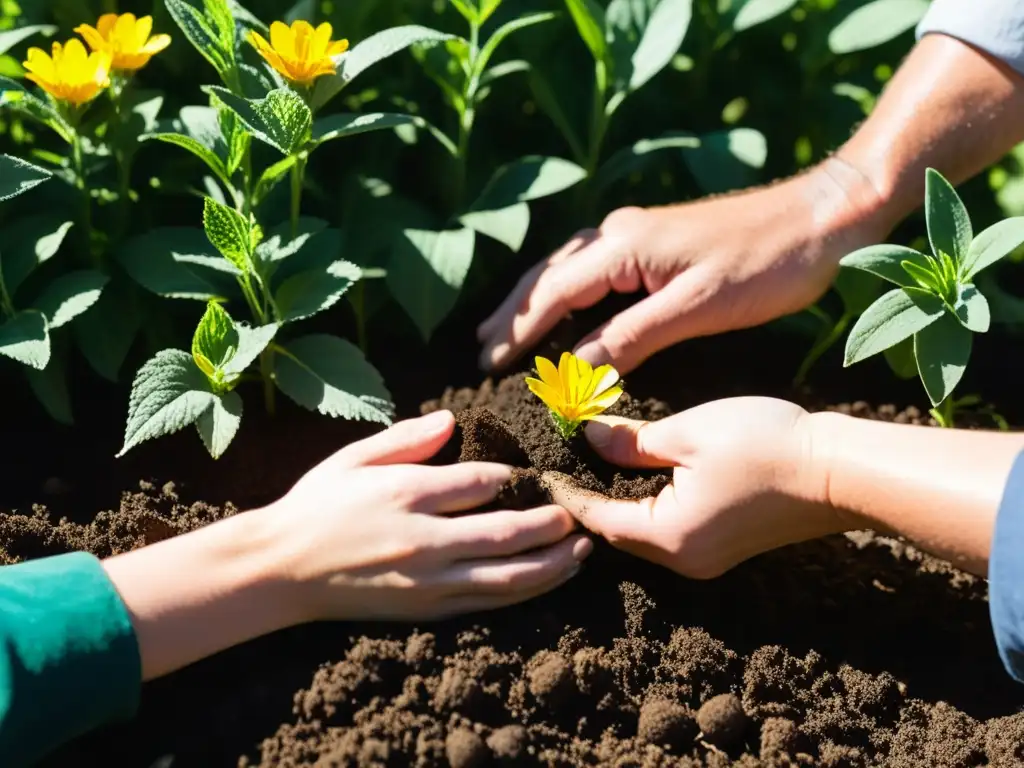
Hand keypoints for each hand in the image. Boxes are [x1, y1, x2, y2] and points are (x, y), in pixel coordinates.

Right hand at [263, 409, 592, 620]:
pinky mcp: (426, 609)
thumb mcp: (353, 458)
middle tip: (577, 514)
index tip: (530, 475)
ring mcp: (427, 580)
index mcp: (405, 493)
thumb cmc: (315, 506)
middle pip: (505, 531)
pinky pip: (487, 603)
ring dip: (552, 565)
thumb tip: (454, 420)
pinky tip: (546, 581)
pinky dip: (524, 592)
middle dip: (550, 524)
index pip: (481, 482)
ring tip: (583, 552)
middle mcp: (423, 538)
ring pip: (506, 576)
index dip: (514, 478)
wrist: (278, 571)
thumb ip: (406, 438)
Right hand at [478, 159, 887, 374]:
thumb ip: (633, 336)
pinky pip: (592, 270)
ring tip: (506, 329)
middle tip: (480, 348)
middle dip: (513, 313)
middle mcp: (618, 234)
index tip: (489, 362)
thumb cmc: (765, 265)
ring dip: (534, 301)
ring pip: (567, 270)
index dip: (520, 331)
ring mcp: (636, 234)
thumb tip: (578, 368)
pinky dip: (566, 293)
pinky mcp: (654, 242)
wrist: (820, 217)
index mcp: (623, 247)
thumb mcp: (697, 309)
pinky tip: (565, 308)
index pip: (554, 294)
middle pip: (548, 276)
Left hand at [542, 398, 843, 578]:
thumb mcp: (687, 432)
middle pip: (619, 532)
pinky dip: (648, 506)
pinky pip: (670, 531)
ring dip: (618, 502)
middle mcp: (684, 560)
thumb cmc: (765, 444)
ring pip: (644, 533)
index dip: (569, 492)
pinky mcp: (725, 548)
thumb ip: (631, 441)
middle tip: (565, 462)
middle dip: (590, 499)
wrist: (842, 471)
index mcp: (669, 536)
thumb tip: (589, 439)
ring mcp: (708, 559)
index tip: (544, 467)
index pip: (599, 519)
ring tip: (594, 465)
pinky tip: (639, 476)